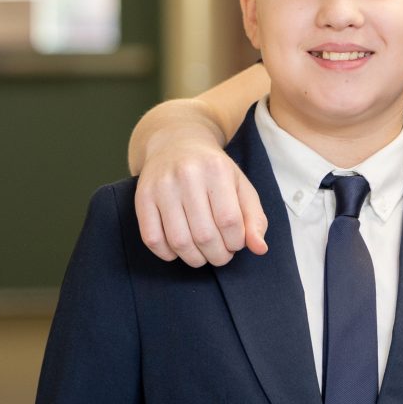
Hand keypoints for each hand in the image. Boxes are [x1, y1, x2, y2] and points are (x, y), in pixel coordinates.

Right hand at [135, 135, 267, 266]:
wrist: (176, 143)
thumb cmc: (214, 171)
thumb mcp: (241, 186)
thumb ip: (255, 218)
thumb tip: (260, 249)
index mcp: (217, 170)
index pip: (230, 221)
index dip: (236, 242)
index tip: (236, 245)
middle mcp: (187, 176)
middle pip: (204, 235)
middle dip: (218, 256)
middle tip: (221, 256)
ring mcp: (162, 186)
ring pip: (179, 241)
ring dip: (195, 259)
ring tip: (204, 256)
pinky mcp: (142, 197)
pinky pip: (152, 238)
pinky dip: (167, 254)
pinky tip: (179, 250)